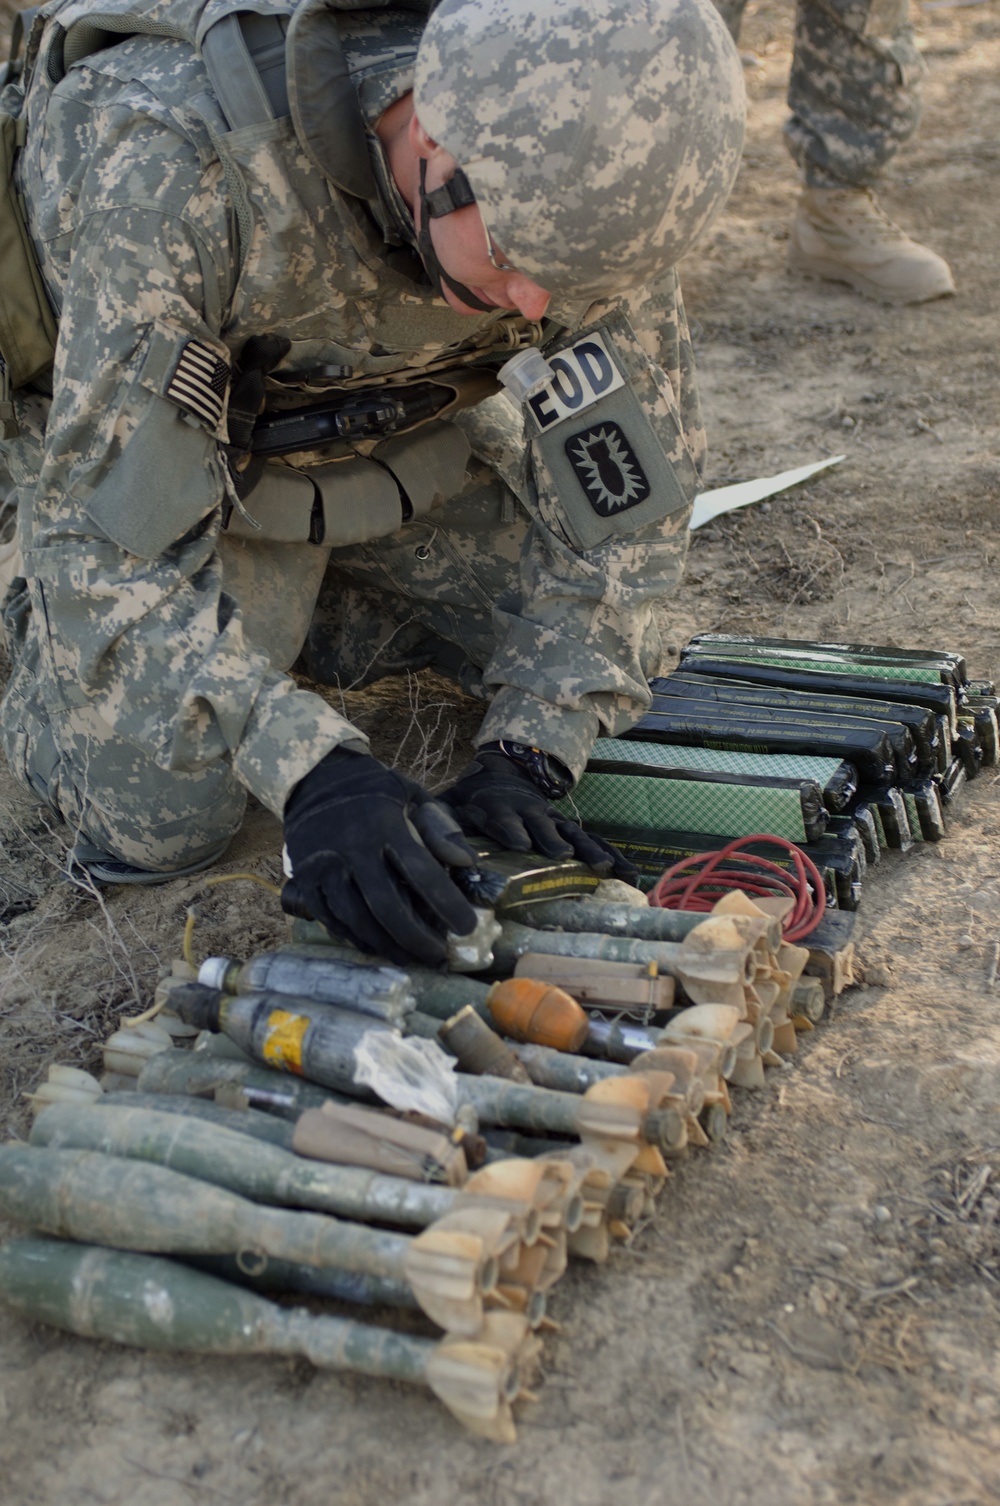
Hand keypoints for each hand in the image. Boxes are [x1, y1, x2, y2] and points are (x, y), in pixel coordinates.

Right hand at [283, 749, 477, 965]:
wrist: (311, 778)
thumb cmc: (372, 789)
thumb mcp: (410, 794)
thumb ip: (439, 827)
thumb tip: (469, 863)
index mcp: (384, 826)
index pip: (421, 872)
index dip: (446, 903)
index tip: (467, 926)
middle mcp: (352, 849)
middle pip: (386, 907)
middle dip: (415, 938)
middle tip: (438, 955)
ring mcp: (325, 867)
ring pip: (356, 919)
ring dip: (386, 945)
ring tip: (410, 958)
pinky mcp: (305, 880)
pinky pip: (330, 919)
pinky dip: (354, 937)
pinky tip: (375, 947)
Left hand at [439, 748, 638, 882]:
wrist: (501, 774)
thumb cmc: (469, 798)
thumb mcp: (447, 804)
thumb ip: (438, 821)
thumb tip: (427, 839)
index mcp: (498, 808)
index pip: (503, 819)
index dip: (509, 829)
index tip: (517, 842)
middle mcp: (529, 814)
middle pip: (543, 827)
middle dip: (552, 841)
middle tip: (562, 856)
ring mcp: (552, 821)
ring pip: (573, 835)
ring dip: (589, 850)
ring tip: (607, 868)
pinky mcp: (567, 829)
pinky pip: (593, 843)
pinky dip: (613, 857)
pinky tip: (632, 876)